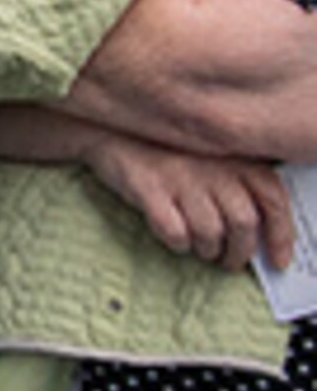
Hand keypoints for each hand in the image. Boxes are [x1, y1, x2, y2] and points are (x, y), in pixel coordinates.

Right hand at [85, 134, 296, 273]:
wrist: (108, 129)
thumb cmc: (164, 149)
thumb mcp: (211, 155)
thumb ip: (238, 183)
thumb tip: (257, 234)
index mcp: (233, 156)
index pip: (272, 201)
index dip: (280, 236)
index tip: (277, 260)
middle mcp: (211, 166)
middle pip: (243, 224)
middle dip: (239, 252)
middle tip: (229, 261)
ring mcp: (180, 176)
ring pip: (210, 232)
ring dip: (207, 250)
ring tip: (201, 249)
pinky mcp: (149, 188)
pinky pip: (174, 231)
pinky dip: (178, 243)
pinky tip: (175, 238)